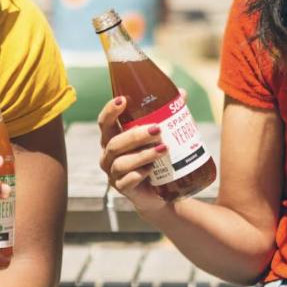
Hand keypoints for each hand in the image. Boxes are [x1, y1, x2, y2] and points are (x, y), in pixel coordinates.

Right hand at [97, 96, 168, 213]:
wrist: (158, 192)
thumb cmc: (156, 158)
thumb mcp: (161, 135)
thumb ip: (168, 116)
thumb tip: (182, 94)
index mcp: (113, 137)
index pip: (105, 122)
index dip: (110, 111)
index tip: (123, 100)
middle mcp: (108, 155)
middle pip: (114, 143)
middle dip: (135, 135)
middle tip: (157, 129)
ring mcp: (113, 173)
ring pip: (121, 163)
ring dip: (142, 155)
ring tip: (164, 149)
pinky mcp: (122, 189)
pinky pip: (127, 182)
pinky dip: (138, 174)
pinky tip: (151, 170)